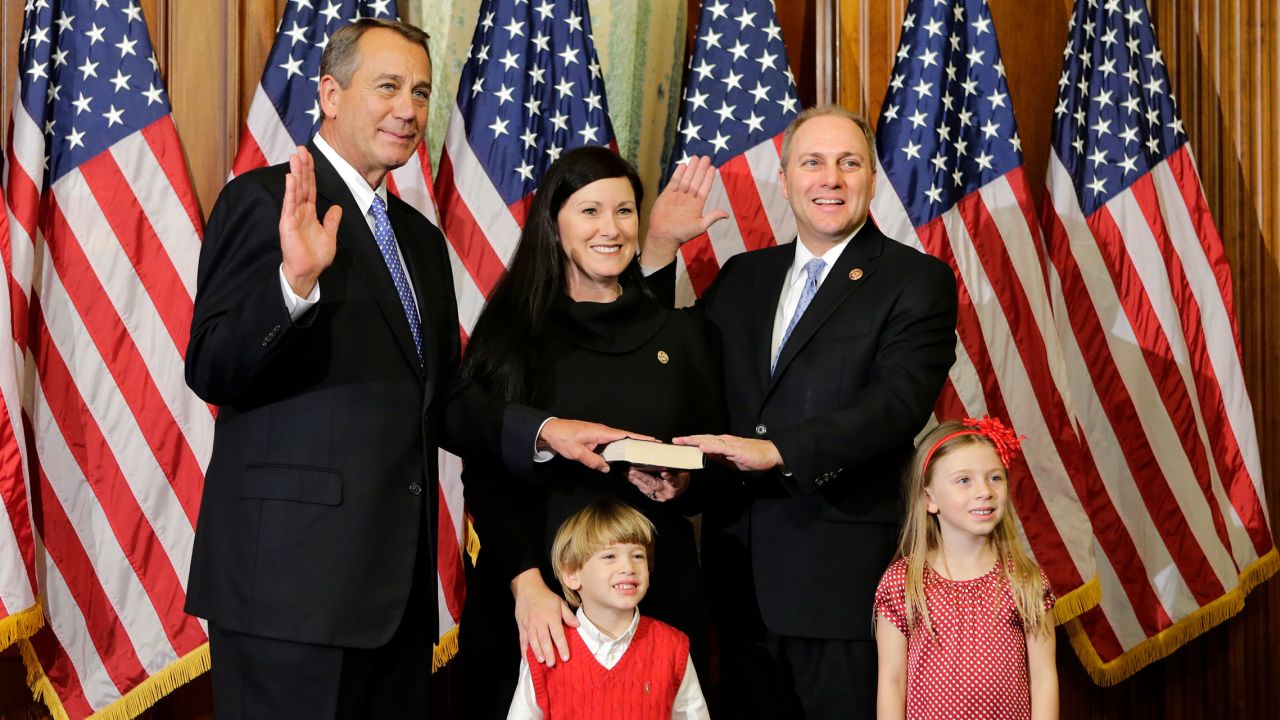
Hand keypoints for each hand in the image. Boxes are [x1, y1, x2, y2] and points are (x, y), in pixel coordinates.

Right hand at [280, 146, 340, 296]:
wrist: (308, 271)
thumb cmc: (316, 256)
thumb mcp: (329, 235)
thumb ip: (332, 221)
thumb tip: (337, 208)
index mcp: (309, 212)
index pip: (310, 187)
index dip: (310, 172)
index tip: (308, 156)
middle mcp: (300, 211)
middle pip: (302, 184)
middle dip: (302, 166)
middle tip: (301, 148)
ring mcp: (292, 216)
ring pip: (295, 190)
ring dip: (296, 173)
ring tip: (295, 157)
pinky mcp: (288, 223)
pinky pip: (290, 204)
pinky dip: (291, 190)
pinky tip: (291, 178)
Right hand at [512, 568, 578, 665]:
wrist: (528, 588)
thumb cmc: (546, 596)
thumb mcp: (560, 602)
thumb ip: (568, 615)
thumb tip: (577, 626)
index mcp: (551, 616)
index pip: (558, 633)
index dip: (562, 646)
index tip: (565, 657)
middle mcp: (540, 621)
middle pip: (544, 639)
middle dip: (548, 652)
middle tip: (552, 664)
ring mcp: (529, 624)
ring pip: (533, 640)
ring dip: (537, 652)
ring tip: (541, 661)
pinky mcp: (521, 626)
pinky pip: (522, 640)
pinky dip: (524, 651)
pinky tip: (527, 660)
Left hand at [537, 420, 653, 472]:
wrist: (550, 430)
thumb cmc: (563, 438)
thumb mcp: (578, 453)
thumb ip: (594, 461)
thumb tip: (606, 468)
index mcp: (601, 432)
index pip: (625, 435)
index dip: (640, 438)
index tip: (653, 440)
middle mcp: (602, 431)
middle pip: (624, 438)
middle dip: (637, 443)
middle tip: (651, 450)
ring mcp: (598, 434)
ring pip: (616, 442)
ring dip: (626, 447)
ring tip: (639, 454)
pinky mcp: (594, 437)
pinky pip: (608, 444)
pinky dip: (616, 449)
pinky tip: (619, 456)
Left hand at [627, 467, 690, 500]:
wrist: (679, 489)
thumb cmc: (680, 476)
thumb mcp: (682, 469)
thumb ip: (676, 461)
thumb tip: (670, 445)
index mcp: (677, 484)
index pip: (674, 480)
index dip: (669, 477)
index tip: (665, 473)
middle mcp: (667, 492)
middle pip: (655, 484)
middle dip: (643, 477)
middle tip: (634, 470)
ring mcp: (659, 495)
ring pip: (646, 487)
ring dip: (636, 479)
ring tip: (629, 472)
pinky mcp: (652, 496)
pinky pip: (642, 488)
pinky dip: (635, 481)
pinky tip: (628, 475)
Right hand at [639, 155, 729, 267]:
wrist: (663, 236)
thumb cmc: (682, 234)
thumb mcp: (700, 226)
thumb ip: (712, 217)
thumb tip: (726, 214)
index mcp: (697, 205)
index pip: (705, 188)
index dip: (708, 178)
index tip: (713, 167)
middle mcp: (688, 199)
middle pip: (696, 181)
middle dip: (701, 169)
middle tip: (705, 157)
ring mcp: (677, 196)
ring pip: (686, 179)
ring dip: (691, 169)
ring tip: (695, 158)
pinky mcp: (667, 195)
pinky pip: (674, 182)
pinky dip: (678, 174)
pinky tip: (683, 165)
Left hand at [674, 434, 782, 471]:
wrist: (770, 455)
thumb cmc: (753, 457)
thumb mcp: (731, 460)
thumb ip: (719, 457)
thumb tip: (706, 456)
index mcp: (723, 443)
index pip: (704, 441)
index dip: (691, 442)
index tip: (679, 444)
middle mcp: (725, 440)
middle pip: (703, 438)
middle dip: (688, 440)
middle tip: (675, 440)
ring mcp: (730, 443)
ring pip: (709, 440)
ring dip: (695, 440)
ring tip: (683, 441)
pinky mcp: (736, 448)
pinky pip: (721, 447)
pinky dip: (710, 446)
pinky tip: (702, 446)